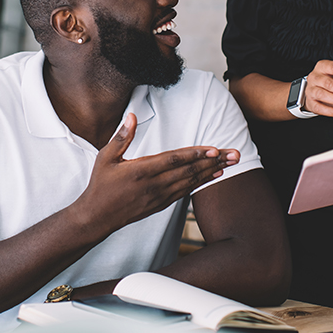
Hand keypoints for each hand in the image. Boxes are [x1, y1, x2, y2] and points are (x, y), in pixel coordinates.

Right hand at [77, 113, 239, 229]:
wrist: (97, 216)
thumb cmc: (101, 185)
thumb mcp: (105, 158)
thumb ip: (121, 136)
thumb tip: (133, 116)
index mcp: (141, 170)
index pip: (174, 160)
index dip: (196, 154)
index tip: (214, 150)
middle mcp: (154, 185)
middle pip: (189, 171)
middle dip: (214, 161)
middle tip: (235, 154)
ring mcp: (159, 196)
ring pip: (191, 181)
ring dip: (212, 171)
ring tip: (231, 163)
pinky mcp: (161, 204)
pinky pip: (186, 191)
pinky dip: (202, 182)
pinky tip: (214, 175)